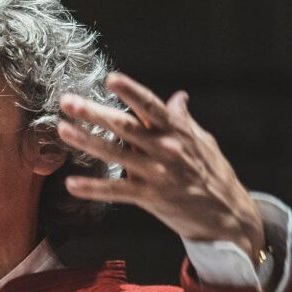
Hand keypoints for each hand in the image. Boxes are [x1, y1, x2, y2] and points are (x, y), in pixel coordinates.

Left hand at [54, 72, 264, 261]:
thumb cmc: (214, 173)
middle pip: (124, 126)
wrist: (228, 214)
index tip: (111, 78)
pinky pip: (116, 191)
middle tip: (68, 101)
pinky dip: (92, 189)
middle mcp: (165, 149)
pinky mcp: (150, 197)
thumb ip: (183, 120)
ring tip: (63, 129)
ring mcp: (156, 174)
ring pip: (115, 155)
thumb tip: (179, 97)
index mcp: (177, 131)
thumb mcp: (202, 141)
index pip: (150, 106)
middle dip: (93, 113)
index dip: (131, 91)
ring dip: (86, 142)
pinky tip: (71, 183)